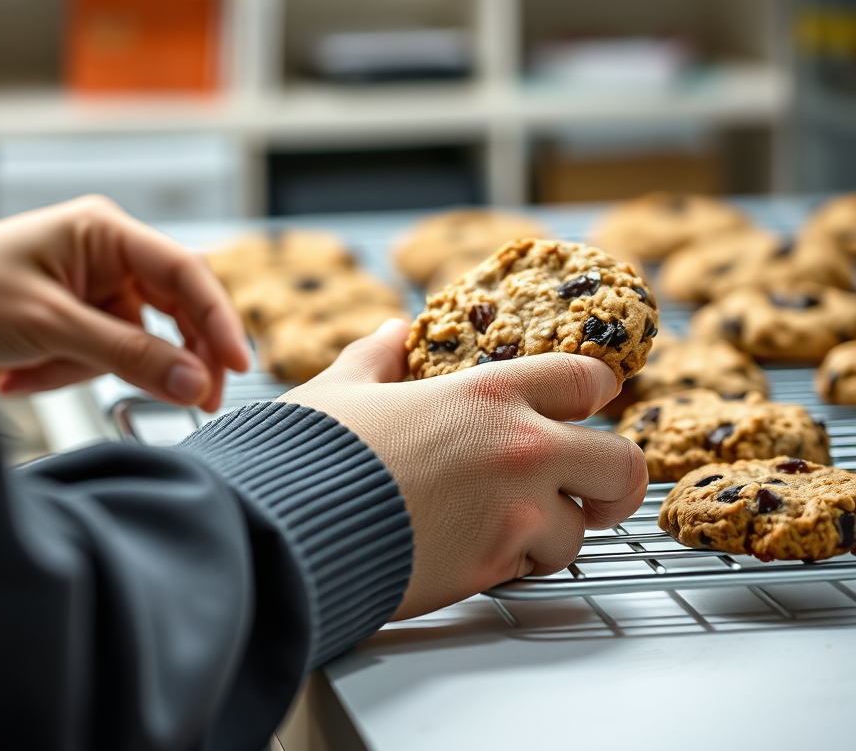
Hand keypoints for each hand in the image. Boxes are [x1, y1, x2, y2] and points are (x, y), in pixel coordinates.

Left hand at [0, 196, 249, 410]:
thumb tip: (196, 382)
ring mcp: (97, 285)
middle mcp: (110, 253)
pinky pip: (106, 352)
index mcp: (107, 232)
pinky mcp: (83, 314)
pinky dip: (70, 371)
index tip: (238, 365)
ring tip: (33, 374)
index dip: (218, 317)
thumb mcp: (51, 326)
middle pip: (174, 308)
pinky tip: (22, 373)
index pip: (185, 271)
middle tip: (196, 402)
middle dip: (172, 357)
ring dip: (95, 369)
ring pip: (139, 339)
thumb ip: (128, 354)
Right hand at [286, 319, 646, 618]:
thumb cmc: (309, 454)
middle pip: (621, 464)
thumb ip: (375, 358)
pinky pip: (532, 567)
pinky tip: (469, 545)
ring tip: (502, 519)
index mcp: (488, 394)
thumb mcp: (341, 389)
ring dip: (550, 527)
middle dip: (613, 477)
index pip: (586, 379)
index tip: (592, 399)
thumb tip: (389, 334)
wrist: (284, 530)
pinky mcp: (493, 572)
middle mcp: (519, 451)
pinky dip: (513, 560)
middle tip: (592, 482)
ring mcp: (513, 517)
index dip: (597, 388)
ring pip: (579, 530)